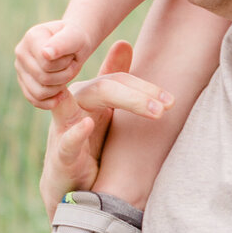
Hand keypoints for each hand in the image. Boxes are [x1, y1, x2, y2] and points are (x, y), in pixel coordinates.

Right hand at [15, 17, 95, 108]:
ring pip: (39, 92)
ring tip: (67, 75)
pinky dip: (50, 102)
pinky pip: (34, 100)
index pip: (46, 64)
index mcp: (31, 37)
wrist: (74, 42)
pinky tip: (62, 94)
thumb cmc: (77, 38)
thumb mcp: (75, 37)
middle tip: (72, 66)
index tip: (72, 55)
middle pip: (44, 78)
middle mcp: (21, 52)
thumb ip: (62, 43)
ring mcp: (20, 68)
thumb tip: (46, 54)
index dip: (65, 64)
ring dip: (59, 88)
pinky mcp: (24, 82)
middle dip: (65, 76)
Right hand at [38, 40, 173, 216]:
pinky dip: (75, 133)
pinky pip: (65, 141)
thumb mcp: (102, 111)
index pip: (118, 80)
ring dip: (123, 102)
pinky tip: (86, 124)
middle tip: (168, 106)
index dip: (146, 87)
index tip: (171, 100)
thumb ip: (113, 80)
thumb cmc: (87, 147)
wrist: (65, 189)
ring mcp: (64, 128)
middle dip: (140, 94)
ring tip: (153, 109)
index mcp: (89, 96)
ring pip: (88, 101)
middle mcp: (75, 105)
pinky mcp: (59, 156)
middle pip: (106, 86)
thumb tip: (123, 42)